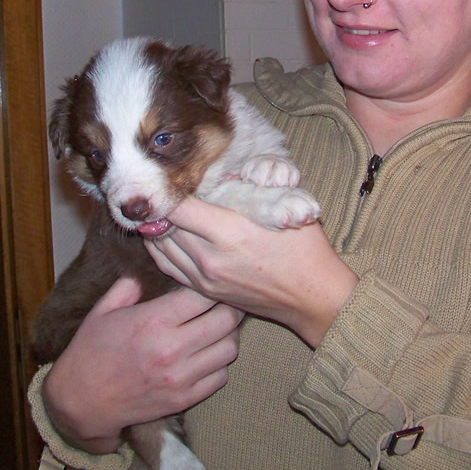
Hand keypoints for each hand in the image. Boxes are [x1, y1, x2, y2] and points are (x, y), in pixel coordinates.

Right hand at [42, 276, 243, 453]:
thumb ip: (130, 285)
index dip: (210, 286)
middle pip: (226, 319)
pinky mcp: (183, 400)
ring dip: (228, 336)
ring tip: (219, 329)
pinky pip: (221, 377)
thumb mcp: (104, 310)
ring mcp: (179, 377)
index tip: (208, 284)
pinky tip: (208, 356)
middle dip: (230, 306)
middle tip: (224, 302)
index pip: (203, 295)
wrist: (78, 402)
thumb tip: (153, 269)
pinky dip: (220, 364)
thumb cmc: (91, 351)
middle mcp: (171, 348)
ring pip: (229, 349)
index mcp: (154, 320)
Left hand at [145, 197, 358, 347]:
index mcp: (230, 232)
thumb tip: (224, 174)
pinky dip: (161, 249)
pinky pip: (169, 267)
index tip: (173, 178)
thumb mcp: (284, 207)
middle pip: (166, 226)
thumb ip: (252, 187)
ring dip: (158, 227)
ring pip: (162, 247)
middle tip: (163, 190)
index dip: (172, 190)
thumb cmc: (304, 249)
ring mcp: (206, 278)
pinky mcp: (206, 291)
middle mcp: (211, 258)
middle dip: (163, 207)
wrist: (312, 296)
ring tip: (160, 210)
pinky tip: (161, 235)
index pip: (179, 207)